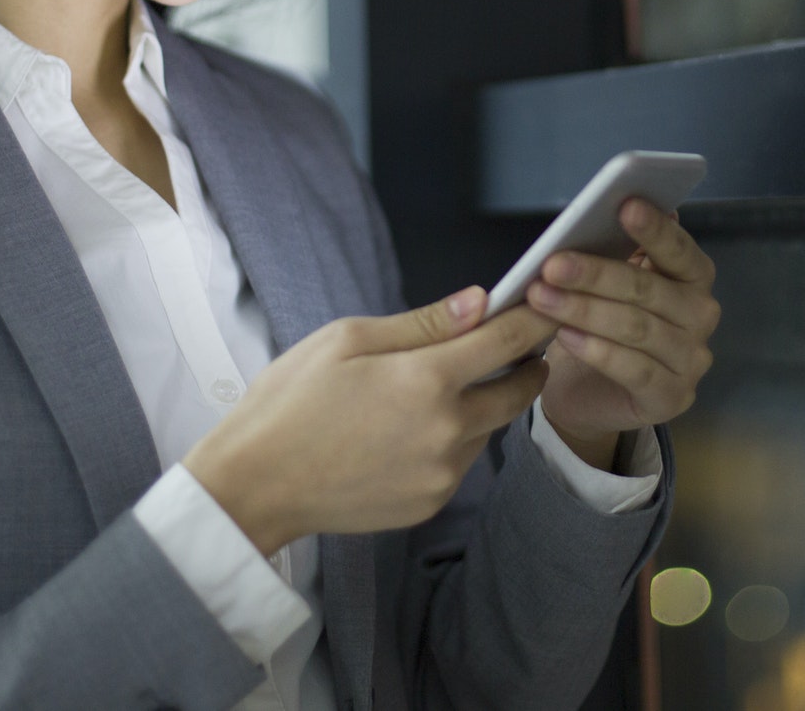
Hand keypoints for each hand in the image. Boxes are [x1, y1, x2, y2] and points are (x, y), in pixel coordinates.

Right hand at [182, 287, 557, 555]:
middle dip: (527, 365)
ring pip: (487, 428)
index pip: (508, 340)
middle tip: (523, 348)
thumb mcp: (347, 339)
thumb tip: (479, 302)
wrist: (255, 484)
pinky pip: (460, 462)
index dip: (535, 318)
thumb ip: (422, 323)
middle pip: (517, 391)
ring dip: (484, 404)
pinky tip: (415, 428)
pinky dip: (454, 440)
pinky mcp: (430, 503)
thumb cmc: (291, 401)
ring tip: (448, 387)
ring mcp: (442, 473)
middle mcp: (447, 431)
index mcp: (427, 380)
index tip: (549, 306)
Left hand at [525, 199, 719, 469]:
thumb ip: (613, 251)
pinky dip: (596, 350)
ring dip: (584, 310)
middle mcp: (702, 315)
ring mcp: (691, 360)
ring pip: (637, 328)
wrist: (589, 394)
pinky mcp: (672, 397)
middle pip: (649, 290)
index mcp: (693, 276)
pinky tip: (564, 336)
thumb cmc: (600, 324)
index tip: (623, 205)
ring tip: (542, 298)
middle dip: (596, 274)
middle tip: (553, 264)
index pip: (679, 249)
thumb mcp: (606, 284)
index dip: (654, 229)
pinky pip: (634, 369)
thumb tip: (605, 210)